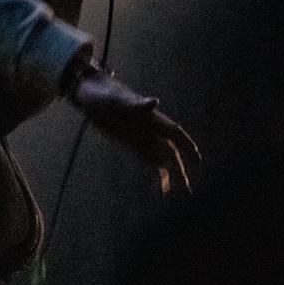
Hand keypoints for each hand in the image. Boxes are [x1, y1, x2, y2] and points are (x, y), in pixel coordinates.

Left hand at [67, 62, 199, 194]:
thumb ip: (134, 103)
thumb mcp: (113, 98)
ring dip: (168, 173)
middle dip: (180, 167)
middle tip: (188, 190)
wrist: (85, 91)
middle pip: (169, 149)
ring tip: (173, 193)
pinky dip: (154, 171)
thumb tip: (155, 102)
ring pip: (160, 156)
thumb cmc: (100, 92)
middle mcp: (147, 127)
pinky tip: (158, 187)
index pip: (173, 132)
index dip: (187, 145)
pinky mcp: (128, 141)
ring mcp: (138, 135)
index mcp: (148, 116)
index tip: (198, 161)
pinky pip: (145, 158)